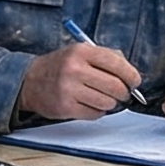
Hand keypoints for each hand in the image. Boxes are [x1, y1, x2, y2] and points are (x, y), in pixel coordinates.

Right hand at [18, 41, 141, 121]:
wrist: (29, 81)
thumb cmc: (61, 66)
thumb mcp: (80, 52)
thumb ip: (107, 57)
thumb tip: (132, 74)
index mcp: (81, 52)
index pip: (117, 63)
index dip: (132, 75)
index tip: (135, 82)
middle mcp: (74, 69)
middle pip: (115, 86)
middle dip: (124, 93)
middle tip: (123, 94)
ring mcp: (69, 89)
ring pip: (107, 102)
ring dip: (111, 103)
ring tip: (103, 98)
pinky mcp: (65, 107)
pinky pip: (95, 114)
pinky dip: (98, 111)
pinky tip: (90, 104)